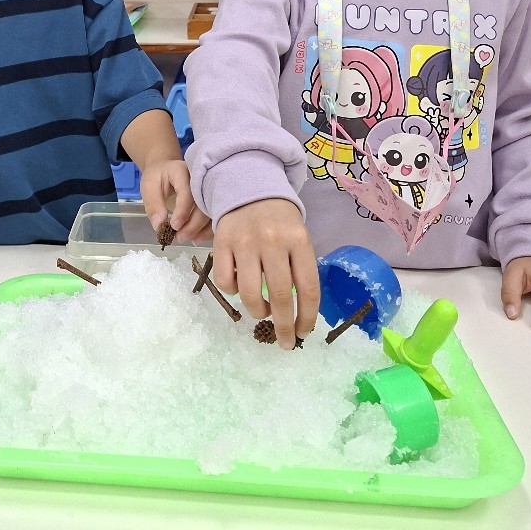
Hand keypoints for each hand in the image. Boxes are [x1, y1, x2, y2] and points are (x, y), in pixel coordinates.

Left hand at [141, 158, 211, 242]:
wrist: (165, 169)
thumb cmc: (157, 177)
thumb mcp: (148, 186)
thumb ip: (153, 204)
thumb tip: (159, 226)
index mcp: (182, 171)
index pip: (187, 192)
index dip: (182, 210)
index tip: (174, 226)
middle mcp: (200, 179)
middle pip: (203, 203)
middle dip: (193, 224)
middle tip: (179, 237)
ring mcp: (208, 189)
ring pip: (211, 212)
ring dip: (201, 229)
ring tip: (186, 239)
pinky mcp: (210, 200)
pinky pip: (213, 217)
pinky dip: (207, 230)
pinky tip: (196, 239)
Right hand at [211, 198, 319, 349]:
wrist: (249, 189)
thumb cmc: (280, 222)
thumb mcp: (299, 239)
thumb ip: (300, 270)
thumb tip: (299, 314)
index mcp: (299, 240)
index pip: (308, 288)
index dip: (307, 317)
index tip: (304, 333)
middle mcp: (273, 241)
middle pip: (280, 295)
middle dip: (284, 326)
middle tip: (285, 342)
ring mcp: (245, 242)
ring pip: (249, 293)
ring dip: (258, 312)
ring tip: (262, 312)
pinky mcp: (221, 243)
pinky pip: (225, 281)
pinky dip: (233, 292)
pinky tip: (240, 287)